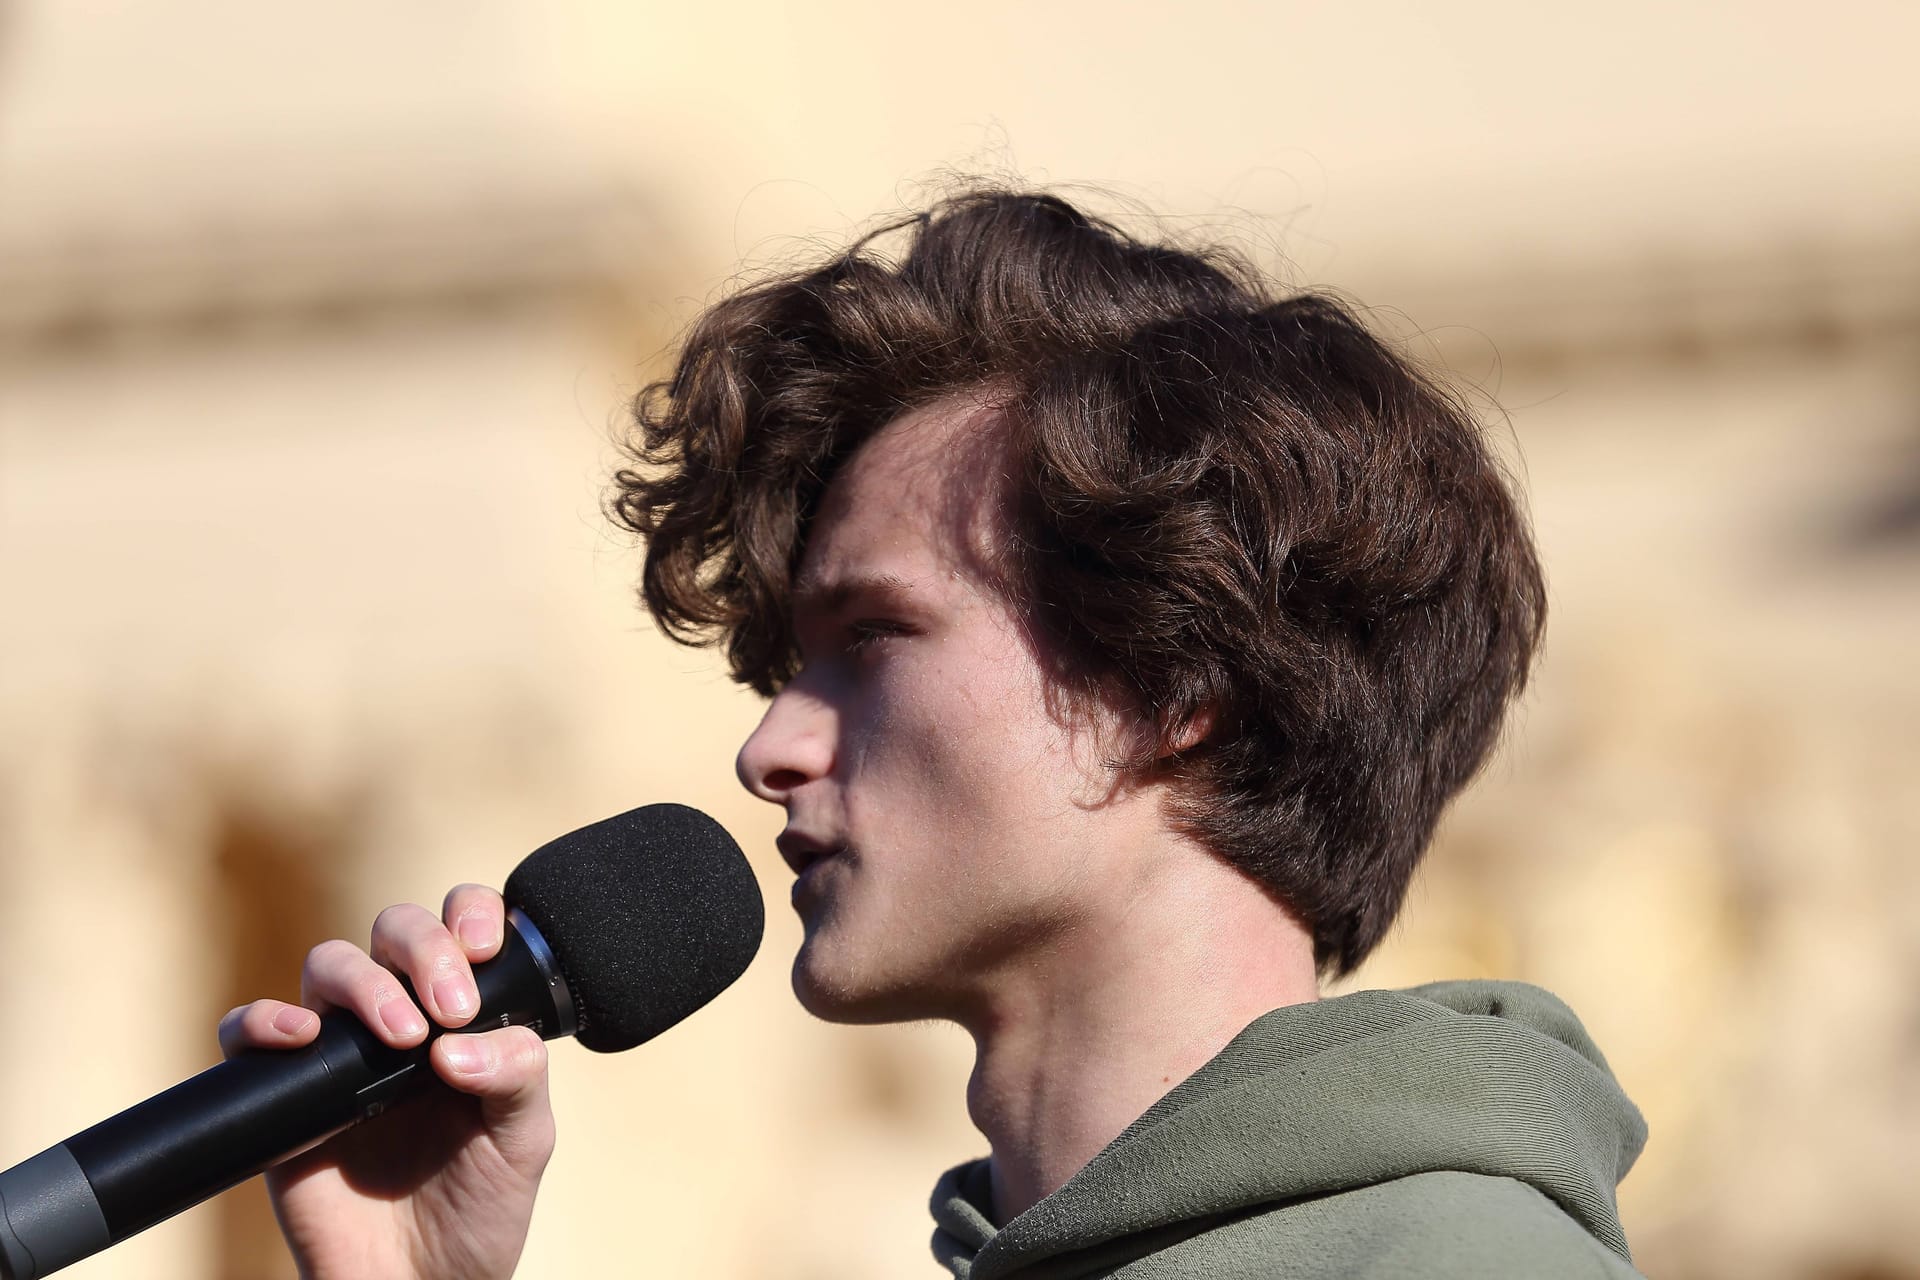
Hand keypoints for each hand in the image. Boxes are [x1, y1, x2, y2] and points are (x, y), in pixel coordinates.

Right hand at [218, 886, 554, 1279]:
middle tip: (449, 1008)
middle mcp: (403, 1016)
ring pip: (329, 964)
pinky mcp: (283, 1093)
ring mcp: (340, 1050)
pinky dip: (264, 1019)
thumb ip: (516, 1077)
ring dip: (363, 983)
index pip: (463, 926)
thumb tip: (459, 1043)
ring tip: (401, 1038)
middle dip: (422, 948)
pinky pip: (248, 1031)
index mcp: (466, 1014)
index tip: (482, 947)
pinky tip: (302, 1036)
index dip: (469, 914)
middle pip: (395, 930)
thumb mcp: (523, 1140)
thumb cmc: (480, 1206)